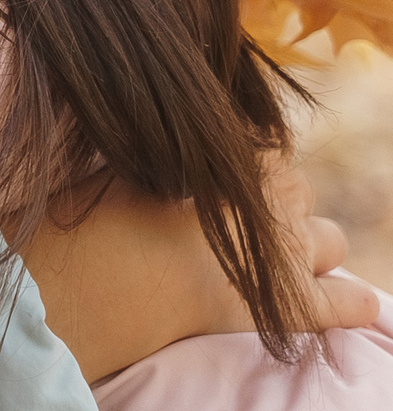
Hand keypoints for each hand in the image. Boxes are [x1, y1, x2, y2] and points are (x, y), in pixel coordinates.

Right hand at [9, 162, 379, 381]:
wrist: (97, 280)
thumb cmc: (97, 217)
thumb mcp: (129, 159)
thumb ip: (167, 149)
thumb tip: (176, 143)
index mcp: (236, 154)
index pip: (266, 150)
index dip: (240, 168)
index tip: (210, 185)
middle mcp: (273, 197)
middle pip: (298, 192)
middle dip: (276, 204)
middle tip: (228, 225)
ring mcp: (288, 252)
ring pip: (329, 240)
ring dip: (308, 247)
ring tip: (268, 261)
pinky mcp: (292, 304)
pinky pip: (347, 302)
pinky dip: (350, 302)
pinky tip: (347, 305)